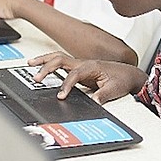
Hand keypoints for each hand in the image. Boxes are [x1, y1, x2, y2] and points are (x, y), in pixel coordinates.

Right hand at [28, 52, 147, 104]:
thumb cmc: (123, 79)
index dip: (66, 84)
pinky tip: (42, 67)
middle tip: (36, 77)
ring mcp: (81, 64)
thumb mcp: (114, 90)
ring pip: (59, 58)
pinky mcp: (80, 69)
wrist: (130, 75)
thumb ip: (102, 96)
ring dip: (44, 60)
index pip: (73, 74)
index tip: (60, 96)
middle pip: (60, 59)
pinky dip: (50, 64)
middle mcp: (84, 63)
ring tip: (30, 63)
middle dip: (46, 66)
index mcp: (91, 66)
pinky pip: (62, 64)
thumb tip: (92, 103)